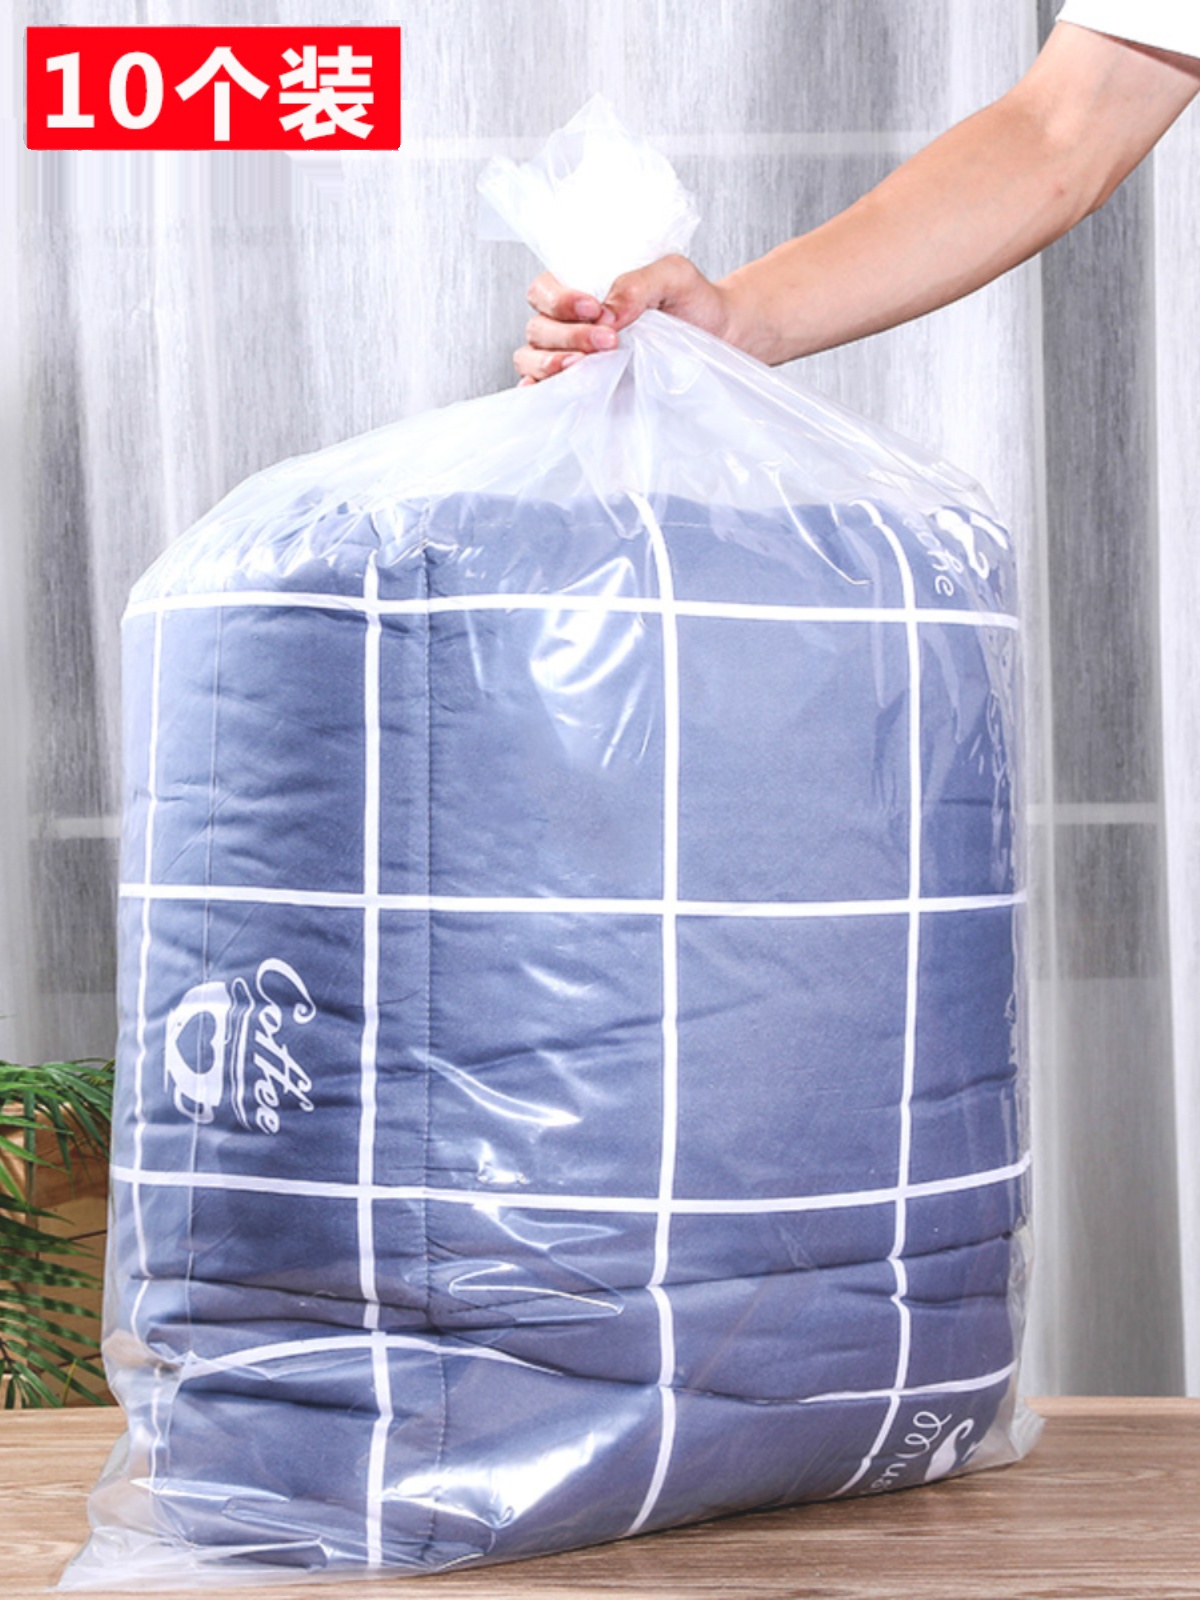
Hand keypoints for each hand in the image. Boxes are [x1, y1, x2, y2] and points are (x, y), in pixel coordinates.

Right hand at [513, 254, 733, 383]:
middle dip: (568, 336)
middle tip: (609, 342)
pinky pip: (542, 393)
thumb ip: (638, 283)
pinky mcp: (580, 392)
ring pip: (530, 359)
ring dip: (552, 364)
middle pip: (537, 328)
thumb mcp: (674, 277)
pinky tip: (562, 392)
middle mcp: (567, 324)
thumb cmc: (693, 303)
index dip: (560, 300)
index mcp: (580, 291)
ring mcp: (570, 359)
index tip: (594, 309)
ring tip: (585, 367)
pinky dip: (542, 393)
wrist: (717, 338)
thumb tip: (607, 312)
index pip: (544, 290)